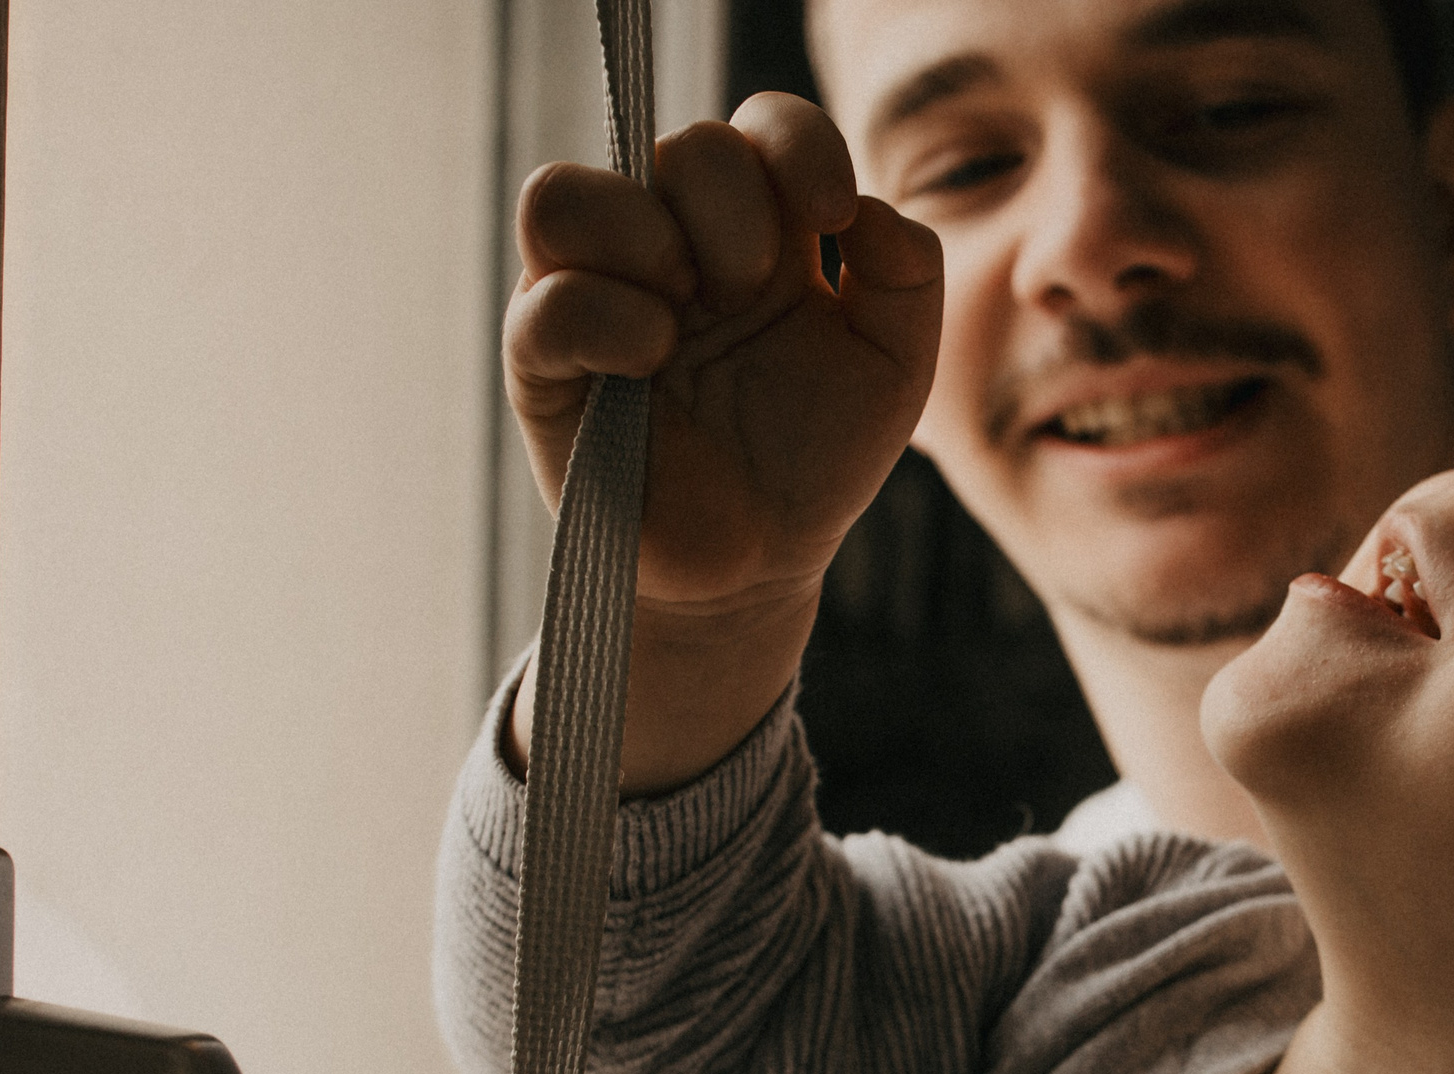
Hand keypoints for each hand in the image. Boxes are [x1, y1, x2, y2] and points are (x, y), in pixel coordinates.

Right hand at [502, 92, 942, 791]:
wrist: (759, 564)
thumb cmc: (816, 457)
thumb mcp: (895, 367)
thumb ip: (908, 275)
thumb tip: (870, 209)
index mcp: (757, 233)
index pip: (757, 128)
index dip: (794, 141)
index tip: (830, 215)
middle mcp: (668, 248)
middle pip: (677, 144)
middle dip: (732, 205)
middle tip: (755, 289)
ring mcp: (597, 296)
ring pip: (566, 194)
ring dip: (646, 238)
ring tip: (688, 314)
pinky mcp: (545, 366)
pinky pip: (546, 300)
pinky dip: (607, 318)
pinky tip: (652, 362)